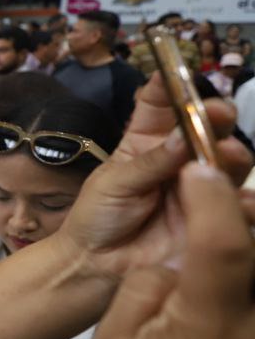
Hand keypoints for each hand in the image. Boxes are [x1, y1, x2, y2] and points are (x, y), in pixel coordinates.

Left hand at [55, 72, 251, 281]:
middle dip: (214, 116)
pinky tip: (240, 200)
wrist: (97, 267)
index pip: (161, 104)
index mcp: (146, 142)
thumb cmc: (97, 217)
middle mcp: (178, 159)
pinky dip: (242, 200)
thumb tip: (183, 135)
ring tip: (229, 153)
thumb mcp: (113, 184)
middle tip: (219, 114)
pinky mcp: (211, 217)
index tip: (178, 72)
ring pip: (227, 161)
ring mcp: (198, 187)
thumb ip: (149, 162)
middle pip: (204, 128)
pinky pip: (235, 204)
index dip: (171, 85)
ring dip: (232, 153)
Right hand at [86, 162, 254, 338]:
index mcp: (209, 326)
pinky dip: (247, 280)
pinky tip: (230, 273)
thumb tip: (175, 256)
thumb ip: (147, 286)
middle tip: (222, 189)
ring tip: (229, 226)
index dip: (212, 195)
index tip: (198, 168)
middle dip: (247, 211)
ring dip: (248, 244)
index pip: (223, 242)